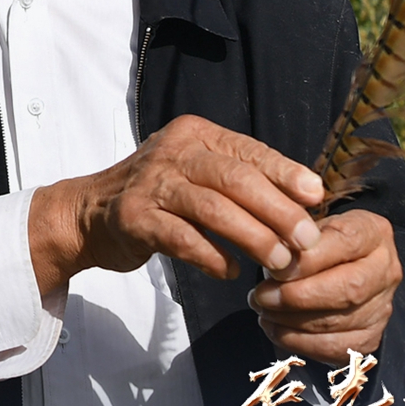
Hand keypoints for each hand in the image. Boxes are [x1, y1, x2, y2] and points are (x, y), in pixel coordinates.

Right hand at [27, 114, 325, 293]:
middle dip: (277, 210)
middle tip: (306, 240)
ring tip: (278, 263)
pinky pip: (182, 239)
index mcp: (195, 134)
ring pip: (213, 208)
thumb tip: (303, 200)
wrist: (88, 214)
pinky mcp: (133, 218)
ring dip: (252, 237)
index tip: (316, 196)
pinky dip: (212, 256)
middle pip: (235, 179)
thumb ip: (239, 179)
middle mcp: (173, 151)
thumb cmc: (158, 195)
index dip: (285, 173)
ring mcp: (150, 184)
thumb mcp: (196, 172)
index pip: (249, 151)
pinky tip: (232, 271)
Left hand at [247, 208, 401, 365]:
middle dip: (298, 297)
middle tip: (261, 296)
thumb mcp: (309, 227)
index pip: (345, 242)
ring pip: (339, 322)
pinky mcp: (370, 337)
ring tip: (263, 311)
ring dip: (292, 321)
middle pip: (348, 289)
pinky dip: (300, 342)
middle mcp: (386, 270)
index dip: (308, 259)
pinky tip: (275, 329)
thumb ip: (294, 238)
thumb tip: (274, 261)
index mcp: (374, 232)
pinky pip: (336, 348)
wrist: (341, 267)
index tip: (274, 269)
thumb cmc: (318, 242)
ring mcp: (382, 307)